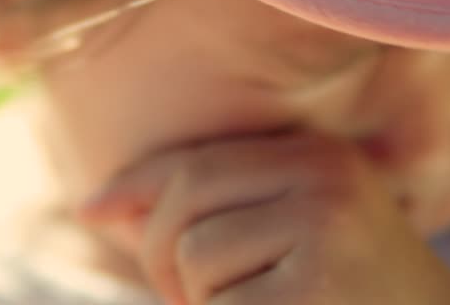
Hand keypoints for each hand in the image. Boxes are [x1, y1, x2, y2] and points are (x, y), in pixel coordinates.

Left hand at [78, 129, 449, 304]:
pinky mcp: (314, 286)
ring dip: (200, 302)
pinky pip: (216, 304)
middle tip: (188, 300)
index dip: (134, 186)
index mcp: (318, 158)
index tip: (93, 209)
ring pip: (193, 257)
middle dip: (159, 257)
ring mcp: (324, 229)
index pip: (197, 161)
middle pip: (183, 202)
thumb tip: (99, 206)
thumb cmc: (356, 301)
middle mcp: (323, 180)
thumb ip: (215, 212)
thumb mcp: (296, 239)